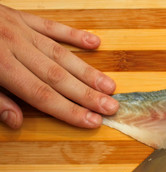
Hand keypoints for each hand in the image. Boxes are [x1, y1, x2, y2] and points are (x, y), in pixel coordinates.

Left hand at [0, 4, 118, 128]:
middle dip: (87, 94)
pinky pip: (52, 26)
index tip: (92, 121)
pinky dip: (74, 35)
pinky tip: (94, 42)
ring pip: (61, 54)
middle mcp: (14, 46)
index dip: (68, 110)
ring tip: (110, 85)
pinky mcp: (22, 17)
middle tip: (112, 107)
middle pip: (57, 76)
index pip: (41, 95)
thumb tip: (16, 122)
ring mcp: (21, 30)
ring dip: (88, 71)